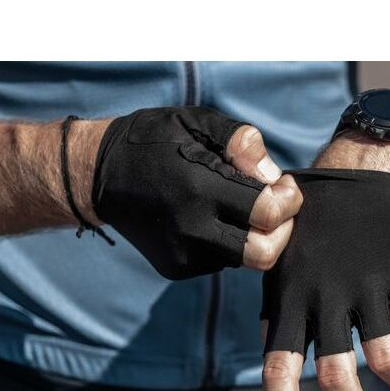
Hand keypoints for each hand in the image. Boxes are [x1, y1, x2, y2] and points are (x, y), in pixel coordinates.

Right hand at [82, 107, 302, 279]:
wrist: (100, 176)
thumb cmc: (156, 141)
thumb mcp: (198, 122)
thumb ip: (241, 142)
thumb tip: (273, 177)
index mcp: (199, 188)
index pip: (268, 213)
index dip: (289, 200)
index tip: (284, 185)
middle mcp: (191, 229)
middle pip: (264, 253)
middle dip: (282, 231)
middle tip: (276, 206)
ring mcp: (182, 255)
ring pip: (245, 258)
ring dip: (254, 235)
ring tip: (238, 205)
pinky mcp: (175, 268)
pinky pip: (221, 261)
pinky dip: (228, 241)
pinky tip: (213, 217)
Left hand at [261, 167, 389, 390]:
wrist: (359, 171)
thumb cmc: (313, 226)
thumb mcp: (282, 262)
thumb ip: (281, 313)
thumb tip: (273, 355)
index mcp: (288, 302)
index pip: (277, 368)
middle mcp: (324, 300)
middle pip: (337, 377)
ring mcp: (364, 286)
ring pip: (385, 356)